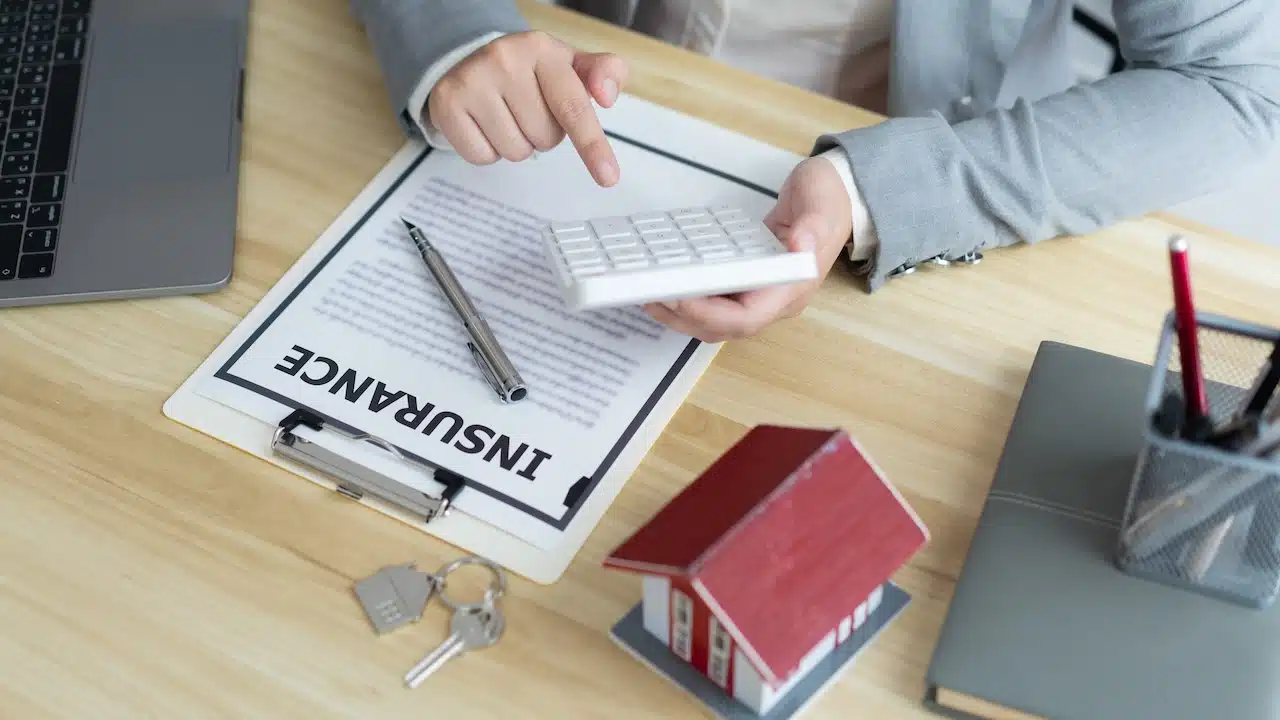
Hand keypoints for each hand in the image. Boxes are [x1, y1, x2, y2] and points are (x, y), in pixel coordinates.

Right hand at [427, 30, 627, 186]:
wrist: (470, 60)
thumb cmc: (531, 72)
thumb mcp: (571, 66)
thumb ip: (605, 73)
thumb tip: (608, 95)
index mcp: (541, 48)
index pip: (573, 107)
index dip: (593, 146)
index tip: (609, 178)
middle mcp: (504, 59)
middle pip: (545, 138)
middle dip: (544, 134)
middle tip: (528, 110)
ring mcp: (471, 80)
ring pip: (516, 151)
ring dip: (517, 143)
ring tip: (506, 115)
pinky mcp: (447, 103)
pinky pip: (483, 156)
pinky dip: (489, 150)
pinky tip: (484, 124)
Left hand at [644, 157, 852, 341]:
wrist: (835, 196)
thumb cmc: (829, 200)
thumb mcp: (822, 204)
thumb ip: (812, 226)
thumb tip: (799, 244)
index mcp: (793, 287)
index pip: (747, 318)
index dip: (709, 314)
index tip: (679, 297)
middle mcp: (776, 299)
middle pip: (724, 327)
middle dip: (685, 318)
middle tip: (650, 296)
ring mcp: (762, 294)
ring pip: (717, 320)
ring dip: (682, 314)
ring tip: (650, 294)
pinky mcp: (749, 284)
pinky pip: (716, 302)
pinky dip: (690, 298)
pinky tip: (668, 284)